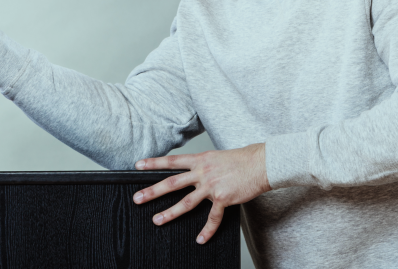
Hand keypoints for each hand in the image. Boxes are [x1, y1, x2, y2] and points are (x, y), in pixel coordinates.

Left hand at [132, 143, 269, 243]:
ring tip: (157, 220)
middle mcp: (202, 173)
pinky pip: (212, 218)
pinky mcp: (223, 198)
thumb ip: (201, 165)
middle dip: (153, 191)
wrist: (260, 164)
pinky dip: (207, 230)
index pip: (171, 161)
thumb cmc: (239, 160)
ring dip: (170, 212)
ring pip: (186, 202)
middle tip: (137, 198)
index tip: (138, 166)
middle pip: (172, 183)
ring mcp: (211, 186)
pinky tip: (200, 239)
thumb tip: (190, 171)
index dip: (153, 163)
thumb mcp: (215, 156)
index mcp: (199, 161)